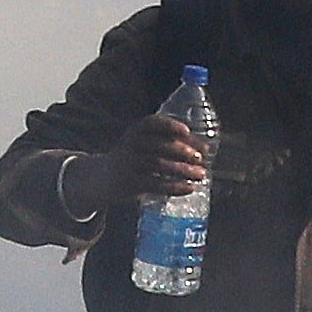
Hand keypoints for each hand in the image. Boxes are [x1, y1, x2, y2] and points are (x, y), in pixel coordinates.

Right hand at [76, 114, 209, 218]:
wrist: (105, 176)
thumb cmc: (136, 156)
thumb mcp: (146, 143)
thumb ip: (173, 143)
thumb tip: (205, 149)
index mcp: (137, 130)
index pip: (152, 124)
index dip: (169, 126)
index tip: (187, 131)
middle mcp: (131, 144)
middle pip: (159, 146)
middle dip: (182, 152)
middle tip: (201, 158)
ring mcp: (130, 164)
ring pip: (159, 166)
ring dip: (183, 170)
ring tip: (201, 174)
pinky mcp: (132, 183)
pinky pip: (156, 185)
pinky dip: (175, 187)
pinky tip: (189, 188)